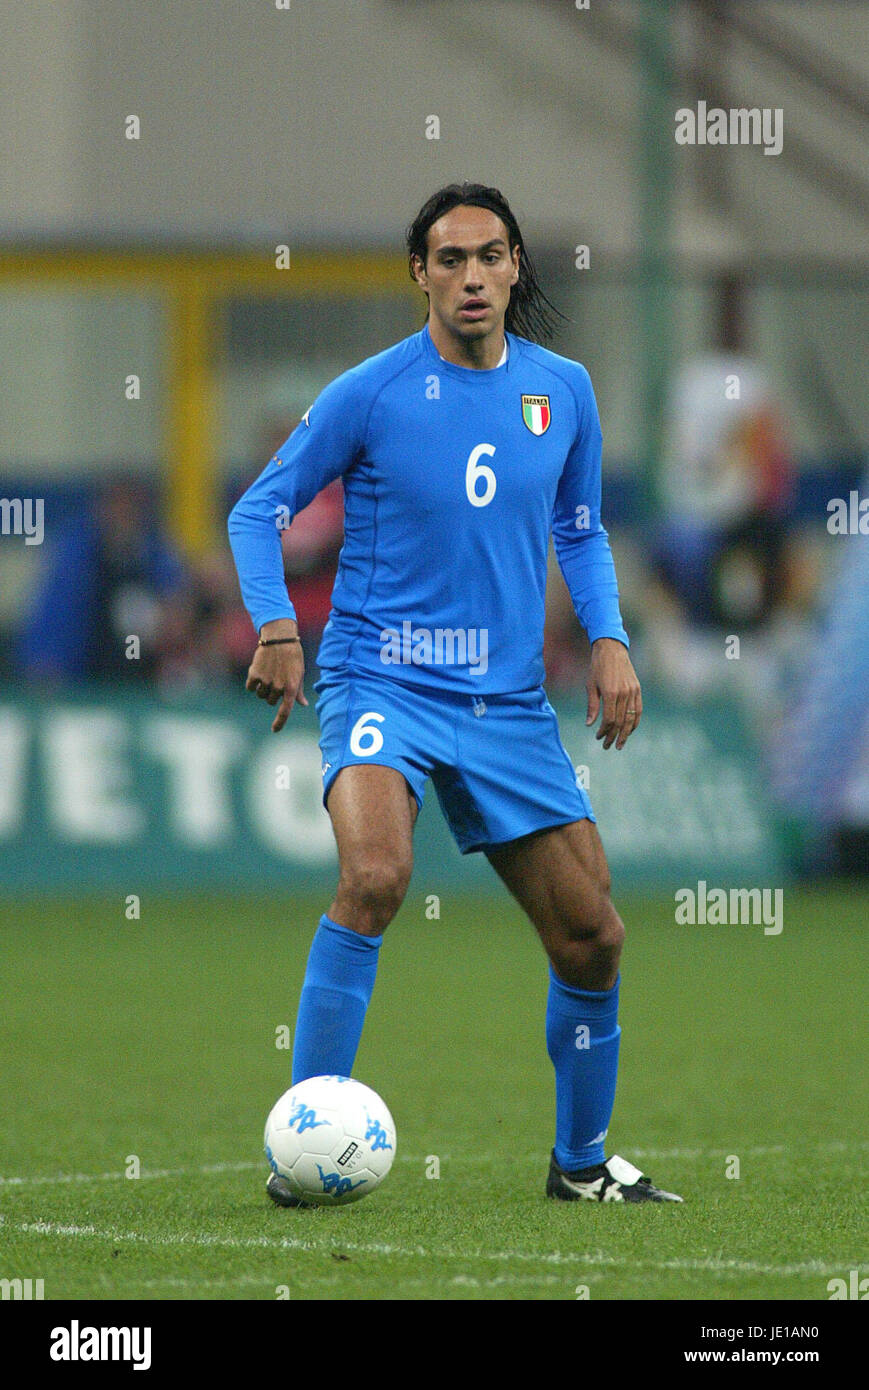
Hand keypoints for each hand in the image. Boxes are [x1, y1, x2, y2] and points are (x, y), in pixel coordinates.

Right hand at [245, 618, 307, 732]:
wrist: (279, 638)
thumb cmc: (292, 655)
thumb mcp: (299, 673)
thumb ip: (298, 691)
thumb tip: (304, 704)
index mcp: (291, 687)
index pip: (285, 711)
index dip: (279, 722)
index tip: (274, 730)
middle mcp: (278, 687)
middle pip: (271, 701)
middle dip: (272, 694)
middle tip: (276, 679)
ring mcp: (265, 681)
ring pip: (260, 695)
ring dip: (263, 688)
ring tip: (269, 673)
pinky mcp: (254, 675)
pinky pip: (250, 687)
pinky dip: (252, 683)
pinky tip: (258, 672)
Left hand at [586, 638, 641, 750]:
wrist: (612, 650)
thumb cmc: (597, 667)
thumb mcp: (590, 685)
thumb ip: (592, 706)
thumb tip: (589, 725)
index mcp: (610, 693)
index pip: (609, 719)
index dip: (604, 731)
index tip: (598, 737)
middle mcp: (624, 693)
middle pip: (620, 722)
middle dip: (613, 736)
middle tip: (607, 746)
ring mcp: (633, 692)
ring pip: (631, 718)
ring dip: (626, 734)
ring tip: (619, 744)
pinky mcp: (637, 689)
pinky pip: (638, 710)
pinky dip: (635, 722)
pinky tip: (630, 730)